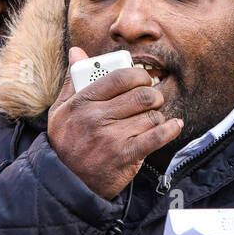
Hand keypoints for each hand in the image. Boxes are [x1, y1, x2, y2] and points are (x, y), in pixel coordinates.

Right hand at [47, 48, 183, 198]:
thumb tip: (77, 51)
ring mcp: (112, 137)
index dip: (138, 75)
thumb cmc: (65, 143)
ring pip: (151, 115)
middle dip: (153, 94)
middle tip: (152, 98)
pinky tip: (174, 125)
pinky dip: (170, 129)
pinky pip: (157, 136)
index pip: (119, 77)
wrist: (66, 183)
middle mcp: (97, 117)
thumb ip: (72, 80)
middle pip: (141, 95)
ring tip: (150, 119)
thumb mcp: (60, 110)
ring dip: (156, 116)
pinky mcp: (126, 156)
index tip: (142, 80)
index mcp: (83, 102)